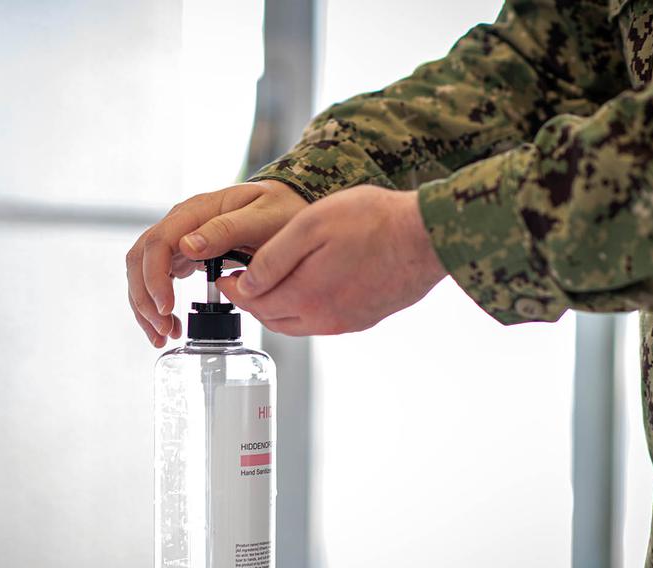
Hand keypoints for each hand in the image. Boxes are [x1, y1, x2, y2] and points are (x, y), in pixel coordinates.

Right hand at [126, 179, 306, 346]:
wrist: (289, 206)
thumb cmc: (281, 208)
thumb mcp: (262, 218)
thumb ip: (227, 230)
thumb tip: (187, 246)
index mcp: (197, 211)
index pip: (158, 243)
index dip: (155, 278)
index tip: (167, 308)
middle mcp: (182, 223)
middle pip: (141, 258)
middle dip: (145, 298)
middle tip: (164, 330)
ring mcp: (180, 238)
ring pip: (143, 271)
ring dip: (146, 305)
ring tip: (164, 335)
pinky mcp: (184, 254)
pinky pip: (158, 278)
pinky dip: (157, 303)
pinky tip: (168, 324)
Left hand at [218, 185, 446, 335]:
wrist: (426, 236)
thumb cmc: (372, 221)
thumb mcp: (311, 225)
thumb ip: (273, 258)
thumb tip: (247, 284)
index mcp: (305, 297)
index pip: (254, 303)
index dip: (234, 290)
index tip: (226, 277)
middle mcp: (324, 319)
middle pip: (273, 319)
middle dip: (254, 301)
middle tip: (244, 282)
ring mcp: (346, 323)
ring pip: (297, 324)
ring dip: (279, 307)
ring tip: (273, 284)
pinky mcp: (364, 319)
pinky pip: (322, 321)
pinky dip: (306, 309)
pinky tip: (309, 287)